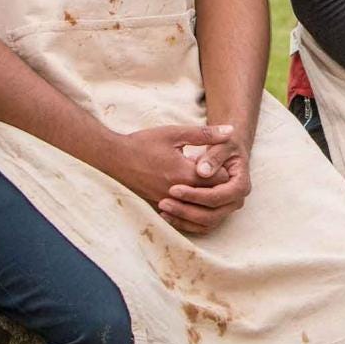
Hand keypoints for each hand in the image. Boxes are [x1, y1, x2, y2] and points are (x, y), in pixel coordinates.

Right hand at [102, 123, 233, 212]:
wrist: (114, 158)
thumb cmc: (144, 143)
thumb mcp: (175, 133)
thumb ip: (204, 134)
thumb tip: (230, 132)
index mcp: (185, 173)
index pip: (220, 181)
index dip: (225, 170)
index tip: (224, 161)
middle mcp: (178, 192)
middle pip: (212, 196)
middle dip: (218, 185)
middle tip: (219, 171)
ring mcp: (167, 202)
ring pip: (198, 207)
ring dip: (205, 195)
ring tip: (206, 180)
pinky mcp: (159, 206)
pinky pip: (183, 211)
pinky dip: (190, 202)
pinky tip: (191, 190)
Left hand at [160, 133, 253, 234]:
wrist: (228, 149)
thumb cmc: (225, 144)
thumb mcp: (222, 143)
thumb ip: (214, 156)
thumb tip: (202, 172)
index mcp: (241, 184)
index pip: (217, 196)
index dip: (195, 195)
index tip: (173, 189)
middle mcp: (236, 201)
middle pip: (211, 215)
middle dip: (186, 210)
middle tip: (163, 202)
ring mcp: (226, 210)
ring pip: (205, 223)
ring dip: (183, 219)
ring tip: (163, 208)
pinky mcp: (216, 214)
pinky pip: (200, 226)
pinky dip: (183, 223)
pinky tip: (166, 215)